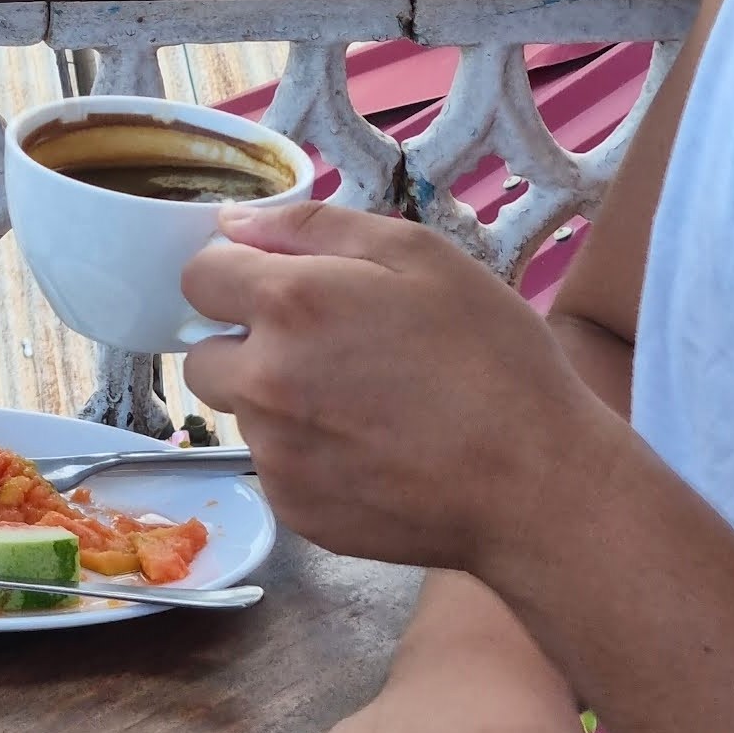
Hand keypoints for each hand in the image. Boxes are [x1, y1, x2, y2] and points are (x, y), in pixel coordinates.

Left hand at [174, 199, 599, 576]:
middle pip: (204, 354)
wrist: (535, 485)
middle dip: (247, 346)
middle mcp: (262, 380)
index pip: (198, 278)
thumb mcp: (421, 256)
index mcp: (288, 304)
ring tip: (361, 406)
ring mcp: (273, 453)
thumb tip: (233, 224)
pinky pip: (273, 468)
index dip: (237, 277)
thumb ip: (314, 226)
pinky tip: (370, 452)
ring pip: (241, 414)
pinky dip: (306, 457)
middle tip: (328, 353)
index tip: (284, 291)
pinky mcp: (293, 508)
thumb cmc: (491, 359)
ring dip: (277, 403)